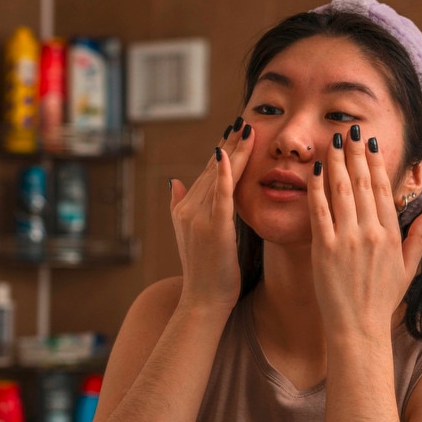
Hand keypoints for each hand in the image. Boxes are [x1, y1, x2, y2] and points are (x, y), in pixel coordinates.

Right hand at [168, 119, 254, 313]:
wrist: (202, 302)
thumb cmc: (205, 274)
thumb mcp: (189, 236)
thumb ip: (179, 206)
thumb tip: (173, 181)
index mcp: (185, 209)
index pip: (206, 173)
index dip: (222, 151)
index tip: (235, 130)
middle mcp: (188, 210)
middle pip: (212, 169)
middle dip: (230, 144)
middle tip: (246, 119)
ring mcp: (199, 219)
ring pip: (218, 177)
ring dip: (234, 151)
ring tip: (248, 129)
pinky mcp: (214, 229)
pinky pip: (220, 196)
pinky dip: (224, 174)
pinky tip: (229, 155)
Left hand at [307, 124, 421, 333]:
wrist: (357, 328)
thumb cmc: (381, 300)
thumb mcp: (408, 269)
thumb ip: (418, 239)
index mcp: (391, 235)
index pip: (382, 189)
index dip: (376, 162)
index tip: (370, 142)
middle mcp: (371, 233)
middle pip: (362, 182)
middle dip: (355, 152)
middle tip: (349, 129)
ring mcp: (347, 239)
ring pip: (341, 191)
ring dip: (337, 162)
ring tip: (332, 140)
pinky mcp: (324, 248)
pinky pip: (319, 211)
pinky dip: (317, 188)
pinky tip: (316, 170)